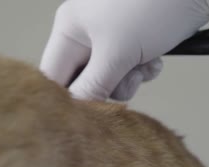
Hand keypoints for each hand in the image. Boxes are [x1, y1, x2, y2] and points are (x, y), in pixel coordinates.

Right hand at [40, 0, 208, 100]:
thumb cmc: (152, 8)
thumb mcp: (117, 53)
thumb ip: (93, 86)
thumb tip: (78, 112)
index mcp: (69, 28)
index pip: (54, 75)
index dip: (68, 97)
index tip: (85, 114)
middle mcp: (85, 31)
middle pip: (83, 79)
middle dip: (107, 86)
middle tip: (125, 78)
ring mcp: (109, 36)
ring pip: (108, 78)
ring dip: (129, 79)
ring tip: (144, 64)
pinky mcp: (132, 41)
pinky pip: (127, 69)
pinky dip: (142, 69)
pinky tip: (155, 58)